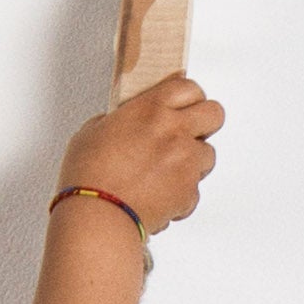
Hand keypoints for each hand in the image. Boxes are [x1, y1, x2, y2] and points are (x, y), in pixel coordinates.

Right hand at [57, 78, 224, 235]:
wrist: (98, 216)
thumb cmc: (89, 178)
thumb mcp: (91, 133)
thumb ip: (115, 124)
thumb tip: (118, 127)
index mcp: (151, 109)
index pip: (188, 88)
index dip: (189, 97)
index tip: (184, 105)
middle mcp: (174, 131)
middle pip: (214, 114)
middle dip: (204, 124)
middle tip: (189, 134)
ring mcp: (186, 161)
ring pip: (208, 155)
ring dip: (192, 163)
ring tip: (167, 174)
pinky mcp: (188, 192)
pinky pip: (194, 192)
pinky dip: (180, 198)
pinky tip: (159, 199)